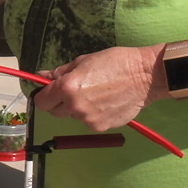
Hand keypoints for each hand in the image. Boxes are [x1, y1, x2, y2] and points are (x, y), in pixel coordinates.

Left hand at [32, 46, 160, 130]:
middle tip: (76, 90)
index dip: (44, 96)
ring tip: (97, 93)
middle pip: (55, 112)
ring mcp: (88, 119)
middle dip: (60, 102)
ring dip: (78, 108)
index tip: (49, 92)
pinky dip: (93, 114)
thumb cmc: (116, 62)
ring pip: (74, 116)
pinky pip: (89, 121)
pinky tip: (106, 102)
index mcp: (67, 88)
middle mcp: (75, 106)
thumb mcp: (84, 61)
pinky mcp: (102, 127)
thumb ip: (60, 72)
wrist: (145, 76)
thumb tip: (42, 76)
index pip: (42, 102)